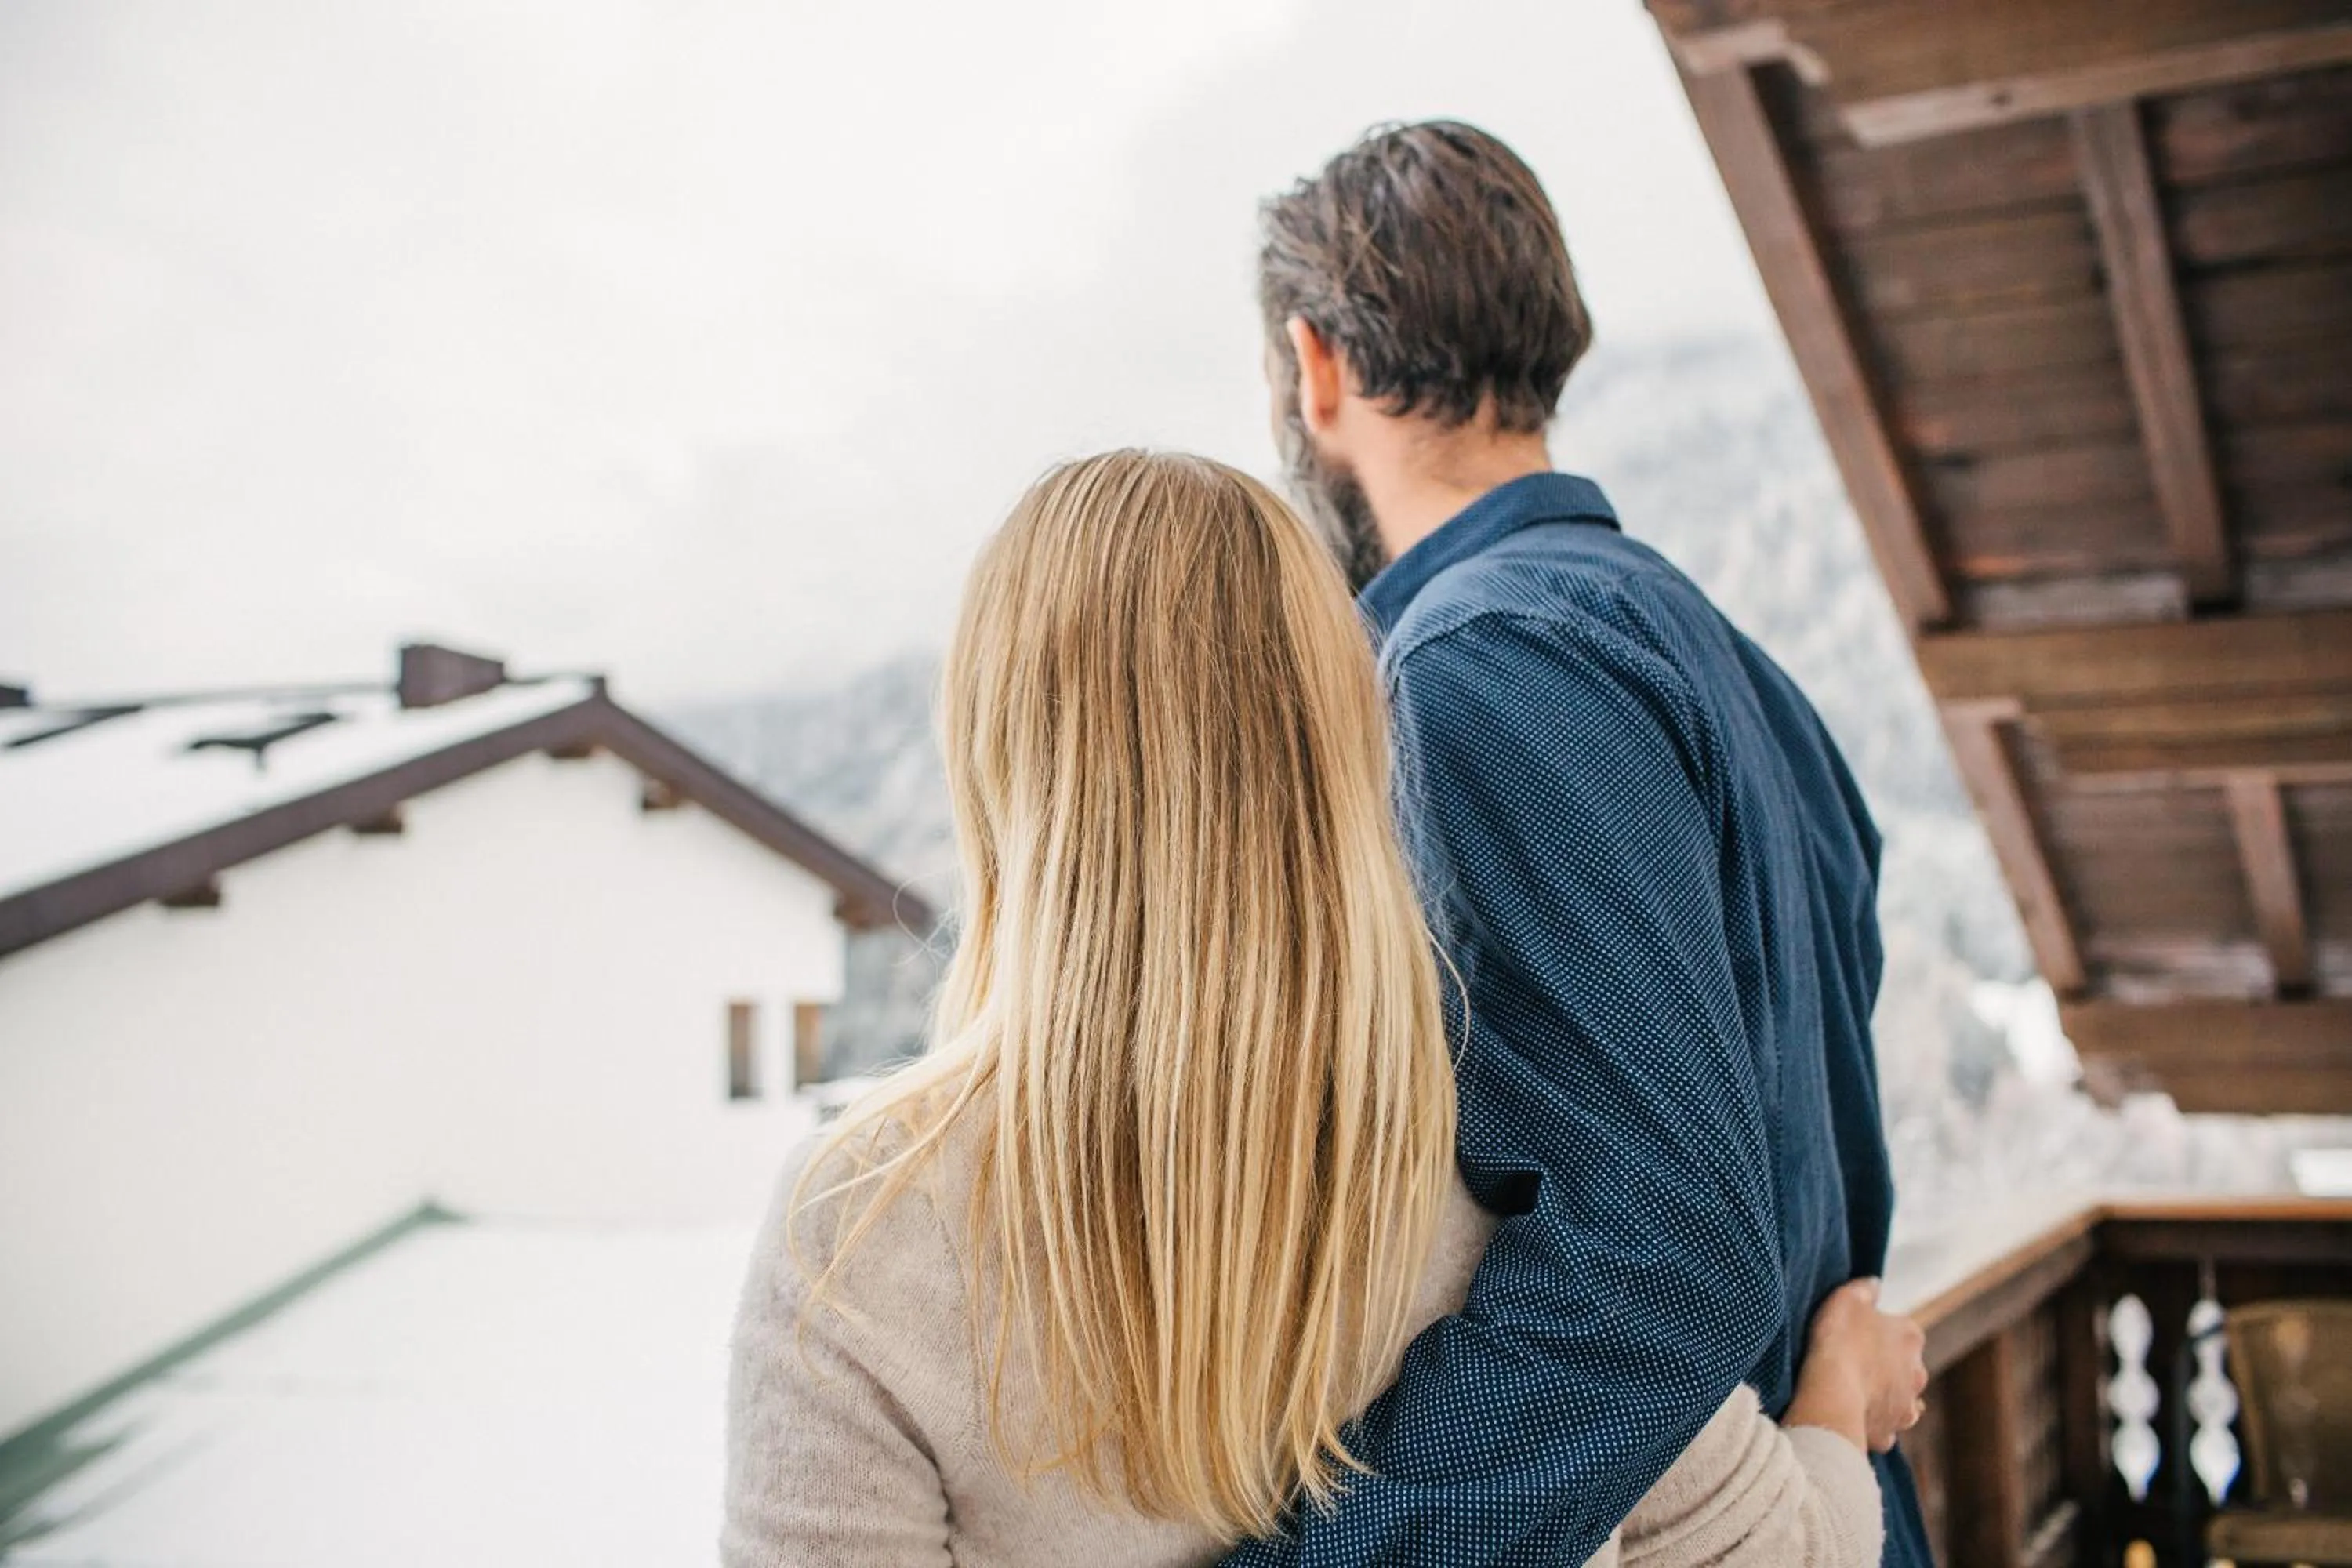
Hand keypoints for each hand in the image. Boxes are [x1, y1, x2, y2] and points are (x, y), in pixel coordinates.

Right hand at [1785, 1278, 1927, 1452]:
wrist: (1831, 1392)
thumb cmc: (1839, 1341)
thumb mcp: (1846, 1298)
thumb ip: (1864, 1289)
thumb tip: (1874, 1283)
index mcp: (1911, 1336)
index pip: (1901, 1329)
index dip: (1877, 1330)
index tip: (1854, 1332)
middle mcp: (1917, 1373)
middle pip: (1905, 1367)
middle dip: (1887, 1366)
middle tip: (1853, 1362)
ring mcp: (1905, 1407)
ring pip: (1902, 1400)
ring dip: (1886, 1397)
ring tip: (1857, 1392)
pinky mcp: (1888, 1432)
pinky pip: (1884, 1428)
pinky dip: (1873, 1423)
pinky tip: (1854, 1416)